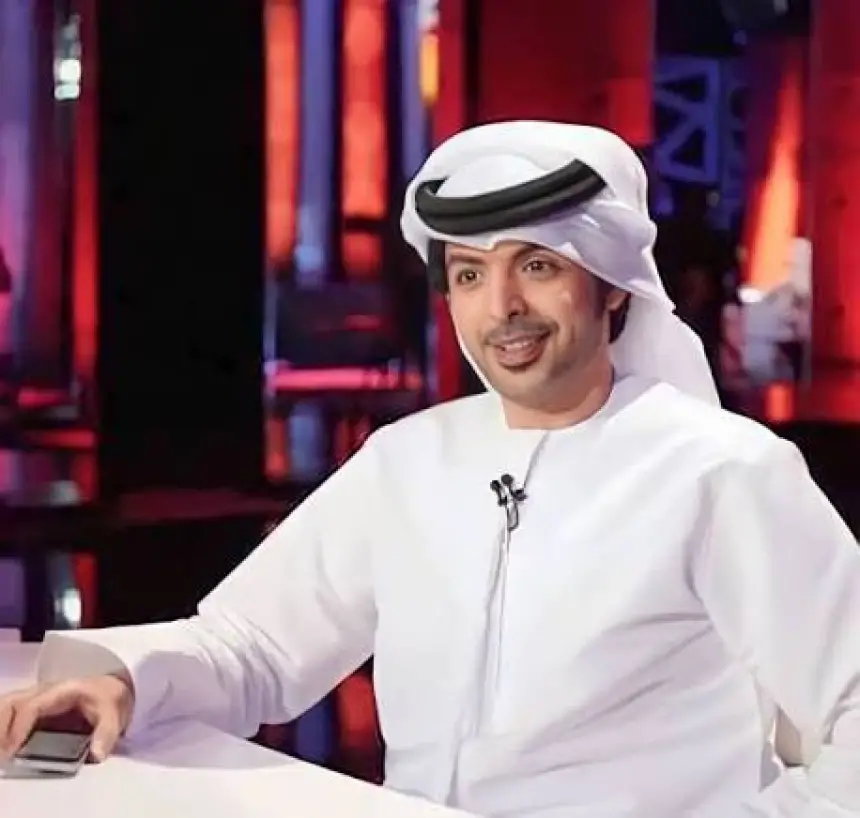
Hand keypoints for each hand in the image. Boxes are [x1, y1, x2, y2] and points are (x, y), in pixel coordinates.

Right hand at [0, 673, 134, 763]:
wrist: (111, 690)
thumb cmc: (108, 700)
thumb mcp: (113, 714)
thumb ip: (106, 733)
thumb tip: (97, 754)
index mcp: (62, 691)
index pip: (32, 706)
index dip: (19, 728)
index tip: (11, 751)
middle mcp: (44, 693)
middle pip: (12, 703)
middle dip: (2, 726)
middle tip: (2, 754)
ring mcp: (36, 700)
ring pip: (8, 707)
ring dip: (2, 727)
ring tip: (2, 753)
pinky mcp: (33, 712)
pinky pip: (11, 716)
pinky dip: (6, 730)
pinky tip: (6, 750)